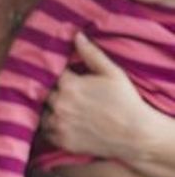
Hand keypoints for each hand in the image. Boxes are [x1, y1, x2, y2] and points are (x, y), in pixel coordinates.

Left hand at [42, 32, 143, 160]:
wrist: (136, 135)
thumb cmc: (125, 101)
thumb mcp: (112, 73)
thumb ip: (91, 54)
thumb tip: (76, 35)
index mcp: (69, 85)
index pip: (48, 73)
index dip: (48, 70)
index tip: (47, 70)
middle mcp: (59, 104)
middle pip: (40, 92)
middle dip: (42, 89)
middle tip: (45, 88)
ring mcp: (59, 124)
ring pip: (39, 112)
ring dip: (43, 109)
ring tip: (48, 106)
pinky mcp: (61, 141)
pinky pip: (44, 132)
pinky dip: (47, 127)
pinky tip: (53, 122)